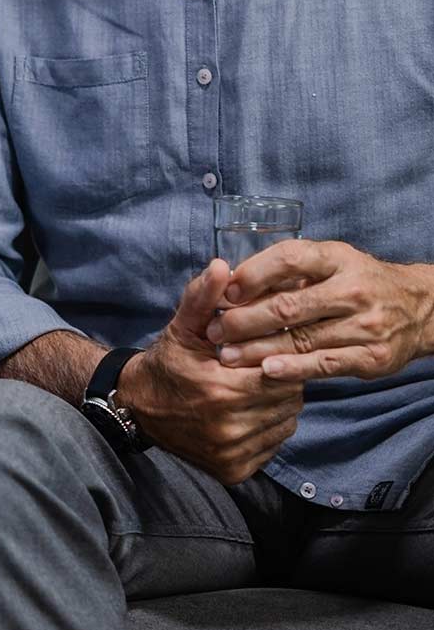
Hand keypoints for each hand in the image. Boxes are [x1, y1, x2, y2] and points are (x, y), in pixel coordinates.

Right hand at [119, 259, 302, 484]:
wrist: (139, 408)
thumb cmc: (167, 362)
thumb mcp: (182, 326)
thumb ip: (204, 297)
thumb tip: (222, 266)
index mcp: (220, 389)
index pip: (279, 370)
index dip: (276, 356)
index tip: (265, 348)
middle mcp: (229, 427)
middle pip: (288, 397)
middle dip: (280, 378)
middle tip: (261, 366)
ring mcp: (233, 452)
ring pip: (286, 421)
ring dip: (278, 403)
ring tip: (255, 387)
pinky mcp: (235, 470)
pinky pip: (274, 443)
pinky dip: (269, 426)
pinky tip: (249, 411)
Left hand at [206, 240, 433, 383]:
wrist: (417, 308)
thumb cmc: (356, 281)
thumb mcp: (329, 262)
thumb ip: (287, 270)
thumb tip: (231, 281)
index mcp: (336, 258)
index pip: (288, 259)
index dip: (252, 275)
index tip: (224, 292)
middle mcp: (352, 290)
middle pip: (288, 306)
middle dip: (244, 320)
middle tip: (215, 331)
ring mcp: (365, 325)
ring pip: (300, 339)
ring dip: (258, 349)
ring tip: (228, 355)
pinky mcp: (371, 357)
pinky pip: (324, 365)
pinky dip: (293, 369)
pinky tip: (266, 371)